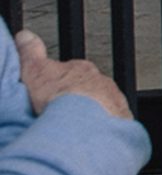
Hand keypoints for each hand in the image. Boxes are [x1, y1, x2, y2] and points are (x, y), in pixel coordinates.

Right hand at [14, 31, 130, 119]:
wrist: (84, 125)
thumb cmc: (60, 98)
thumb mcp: (35, 71)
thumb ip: (31, 53)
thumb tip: (25, 36)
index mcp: (81, 70)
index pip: (73, 71)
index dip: (62, 82)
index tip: (55, 91)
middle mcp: (102, 83)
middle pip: (90, 89)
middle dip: (78, 99)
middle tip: (62, 114)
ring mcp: (114, 102)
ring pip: (103, 106)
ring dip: (92, 115)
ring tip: (74, 129)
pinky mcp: (122, 122)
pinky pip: (113, 124)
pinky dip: (103, 129)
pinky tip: (91, 137)